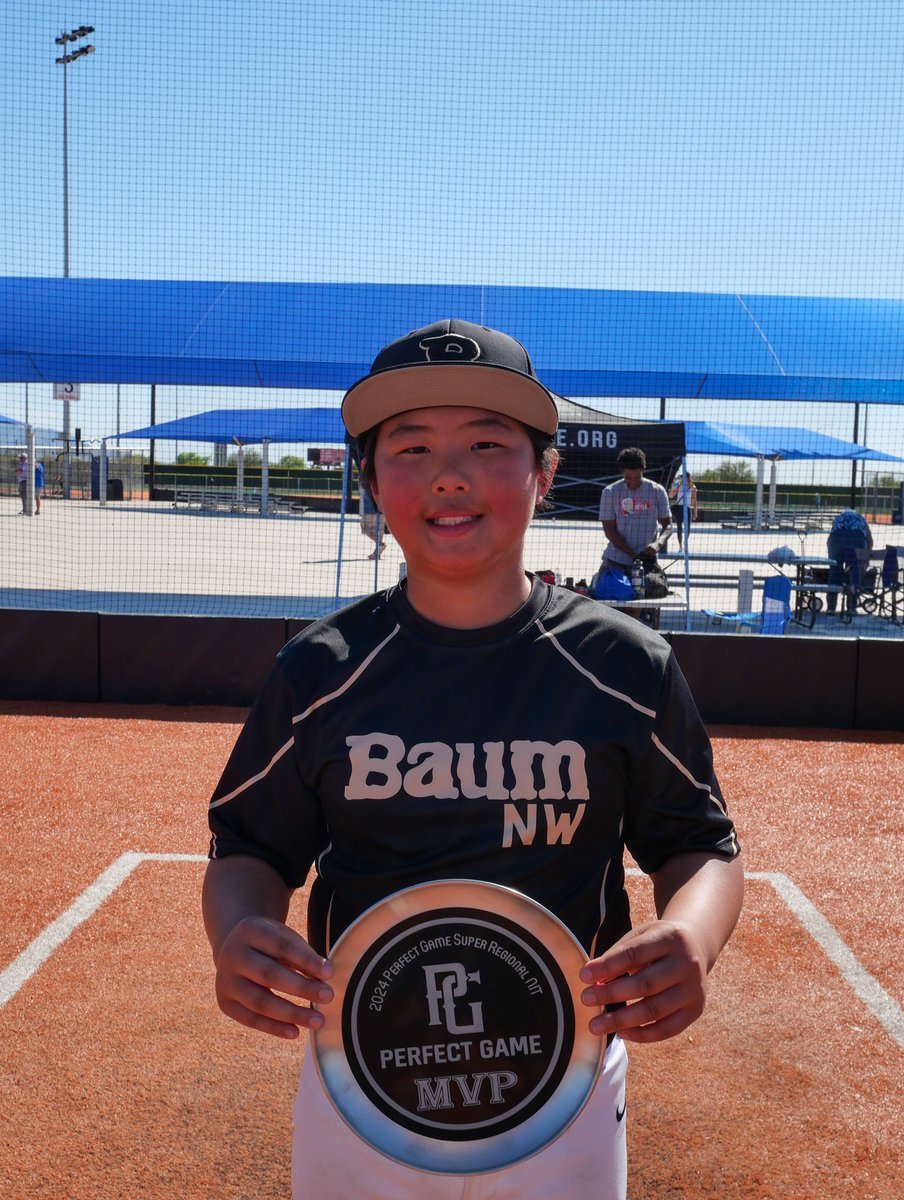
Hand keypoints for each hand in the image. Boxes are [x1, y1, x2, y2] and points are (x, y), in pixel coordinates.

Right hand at [214, 915, 333, 1039]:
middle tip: (329, 996)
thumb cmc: (269, 944)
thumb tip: (323, 981)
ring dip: (291, 1013)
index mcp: (250, 931)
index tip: (330, 973)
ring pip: (259, 1002)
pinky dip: (274, 1028)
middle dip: (302, 987)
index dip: (307, 961)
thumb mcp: (284, 938)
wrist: (234, 948)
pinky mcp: (224, 1003)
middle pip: (269, 975)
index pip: (282, 947)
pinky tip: (295, 1032)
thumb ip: (302, 956)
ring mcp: (225, 980)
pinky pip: (250, 1019)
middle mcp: (232, 954)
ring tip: (318, 1020)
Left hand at [579, 919, 707, 1042]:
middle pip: (645, 984)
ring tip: (596, 1025)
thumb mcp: (640, 936)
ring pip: (654, 1010)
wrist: (696, 946)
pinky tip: (620, 1033)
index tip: (583, 976)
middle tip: (585, 999)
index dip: (607, 966)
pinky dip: (642, 1035)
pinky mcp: (696, 1010)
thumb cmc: (657, 943)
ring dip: (621, 1020)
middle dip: (611, 994)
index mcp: (670, 937)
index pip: (634, 954)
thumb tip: (591, 980)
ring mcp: (694, 989)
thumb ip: (617, 955)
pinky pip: (667, 1029)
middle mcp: (687, 963)